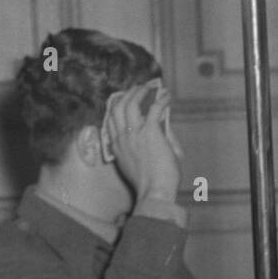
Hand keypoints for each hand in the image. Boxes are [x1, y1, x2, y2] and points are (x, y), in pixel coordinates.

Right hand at [102, 79, 181, 204]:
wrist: (155, 191)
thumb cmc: (152, 182)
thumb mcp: (144, 162)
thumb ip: (149, 144)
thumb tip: (164, 126)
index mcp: (117, 146)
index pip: (111, 120)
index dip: (117, 107)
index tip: (125, 100)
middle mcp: (121, 137)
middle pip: (117, 108)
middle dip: (126, 95)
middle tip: (136, 88)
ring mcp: (134, 134)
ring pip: (129, 103)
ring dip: (139, 92)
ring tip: (147, 87)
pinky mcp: (150, 132)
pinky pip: (154, 108)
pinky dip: (161, 99)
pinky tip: (167, 96)